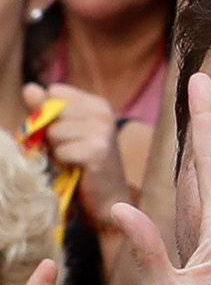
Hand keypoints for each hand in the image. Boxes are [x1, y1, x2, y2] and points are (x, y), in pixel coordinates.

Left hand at [20, 82, 129, 226]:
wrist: (107, 196)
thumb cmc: (82, 162)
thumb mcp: (63, 130)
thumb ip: (44, 108)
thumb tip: (28, 88)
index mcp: (97, 103)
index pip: (55, 92)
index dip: (50, 112)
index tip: (66, 130)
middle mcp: (103, 113)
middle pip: (51, 112)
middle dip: (52, 133)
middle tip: (70, 148)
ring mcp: (102, 131)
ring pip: (54, 132)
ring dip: (57, 149)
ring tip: (73, 159)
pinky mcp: (97, 151)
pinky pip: (61, 151)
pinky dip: (63, 163)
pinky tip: (77, 168)